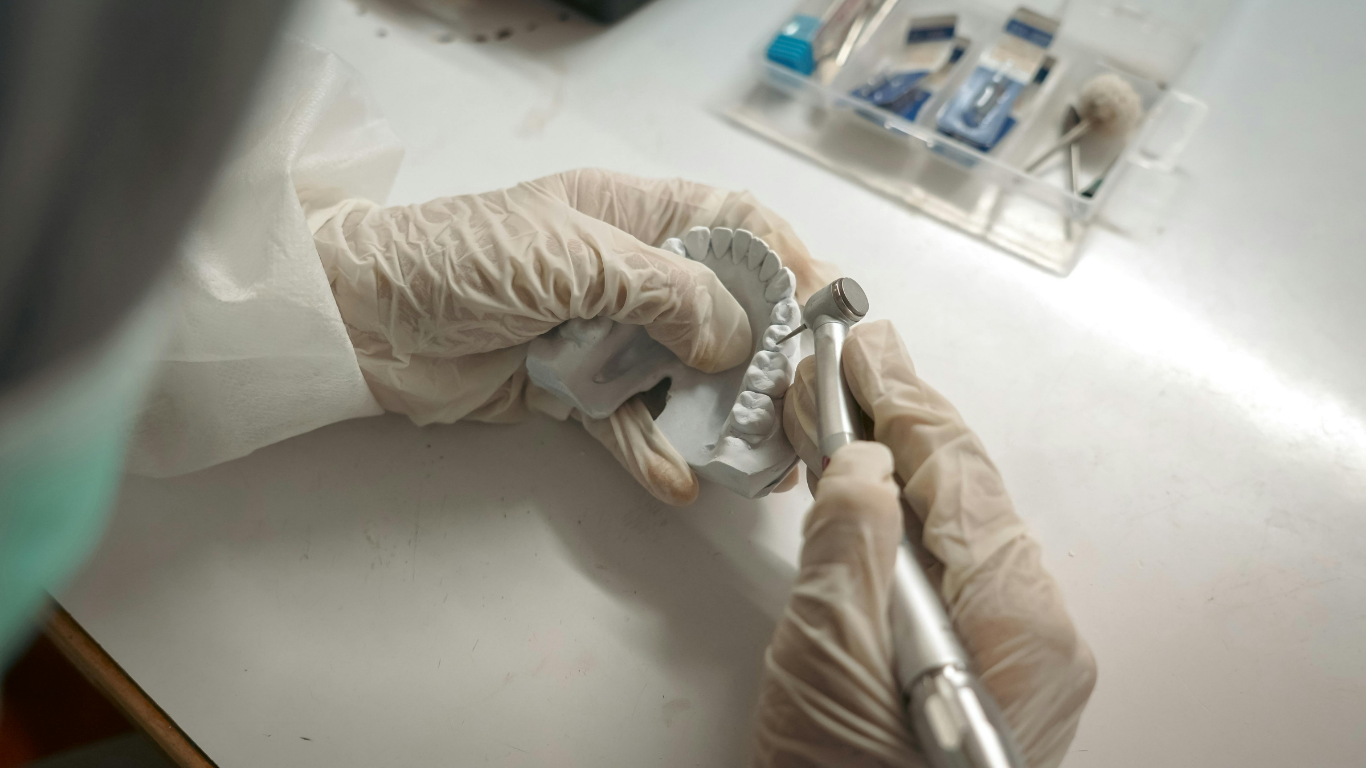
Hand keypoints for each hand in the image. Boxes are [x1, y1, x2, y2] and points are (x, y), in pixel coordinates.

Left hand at [305, 169, 834, 504]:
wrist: (361, 321)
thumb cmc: (462, 259)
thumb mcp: (575, 256)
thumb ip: (666, 291)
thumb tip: (738, 336)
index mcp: (632, 215)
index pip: (731, 226)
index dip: (782, 262)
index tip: (823, 309)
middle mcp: (625, 274)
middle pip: (717, 313)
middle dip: (760, 360)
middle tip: (793, 406)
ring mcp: (599, 335)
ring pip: (677, 378)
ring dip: (713, 418)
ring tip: (750, 461)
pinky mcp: (569, 390)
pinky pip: (624, 423)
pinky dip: (649, 452)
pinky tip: (674, 481)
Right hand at [756, 320, 1095, 766]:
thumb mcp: (830, 659)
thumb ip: (849, 546)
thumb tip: (860, 462)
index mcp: (1019, 626)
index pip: (961, 478)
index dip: (907, 403)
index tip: (867, 347)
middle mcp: (1035, 632)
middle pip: (968, 492)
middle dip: (904, 419)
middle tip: (856, 357)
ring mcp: (1010, 651)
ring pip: (954, 523)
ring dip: (895, 462)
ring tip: (847, 409)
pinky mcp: (976, 663)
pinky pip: (942, 562)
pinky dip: (896, 516)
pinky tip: (863, 490)